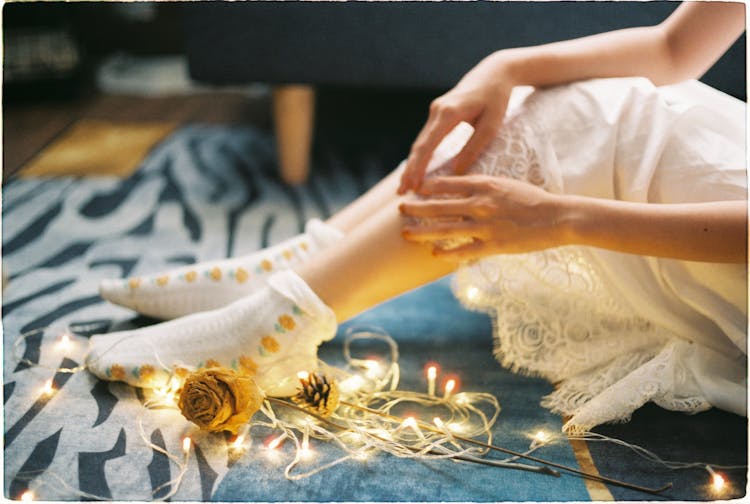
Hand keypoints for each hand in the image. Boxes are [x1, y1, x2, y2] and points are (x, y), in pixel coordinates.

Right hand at [398, 52, 514, 193]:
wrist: (494, 73)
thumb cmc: (496, 99)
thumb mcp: (491, 125)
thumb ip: (473, 148)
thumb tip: (456, 172)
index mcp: (449, 113)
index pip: (428, 145)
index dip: (419, 167)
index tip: (412, 185)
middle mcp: (437, 110)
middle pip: (419, 145)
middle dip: (409, 170)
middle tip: (401, 192)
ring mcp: (435, 111)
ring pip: (420, 142)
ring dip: (412, 164)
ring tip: (406, 186)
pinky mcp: (437, 113)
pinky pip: (426, 137)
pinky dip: (420, 155)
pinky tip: (416, 169)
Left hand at [400, 175, 568, 259]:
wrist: (557, 218)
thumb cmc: (533, 199)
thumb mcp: (505, 184)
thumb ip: (482, 186)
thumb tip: (460, 186)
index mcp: (484, 184)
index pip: (446, 183)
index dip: (426, 187)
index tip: (414, 189)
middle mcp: (479, 204)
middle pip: (438, 206)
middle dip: (416, 208)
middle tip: (400, 209)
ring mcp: (484, 226)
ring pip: (444, 229)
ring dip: (421, 232)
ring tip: (405, 233)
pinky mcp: (492, 245)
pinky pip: (462, 250)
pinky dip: (446, 252)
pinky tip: (434, 254)